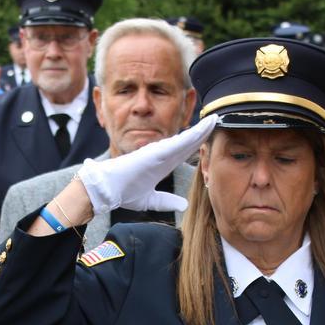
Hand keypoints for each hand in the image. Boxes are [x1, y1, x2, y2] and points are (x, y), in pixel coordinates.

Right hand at [77, 114, 216, 214]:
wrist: (106, 190)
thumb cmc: (123, 192)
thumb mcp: (151, 200)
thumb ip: (166, 201)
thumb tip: (184, 205)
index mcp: (162, 165)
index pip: (185, 152)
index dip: (198, 144)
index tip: (212, 137)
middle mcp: (162, 156)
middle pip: (187, 142)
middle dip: (203, 132)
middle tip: (218, 120)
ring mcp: (158, 152)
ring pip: (184, 139)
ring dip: (200, 130)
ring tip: (214, 119)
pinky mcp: (154, 153)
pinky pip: (175, 144)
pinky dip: (189, 136)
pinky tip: (202, 129)